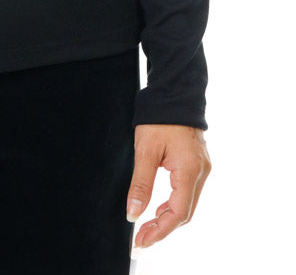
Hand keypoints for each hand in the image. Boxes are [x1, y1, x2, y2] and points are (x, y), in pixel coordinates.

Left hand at [127, 124, 211, 253]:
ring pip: (187, 204)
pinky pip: (188, 192)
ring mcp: (202, 169)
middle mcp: (200, 172)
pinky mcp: (198, 164)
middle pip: (185, 213)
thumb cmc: (159, 118)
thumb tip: (133, 213)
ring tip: (147, 226)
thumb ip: (141, 184)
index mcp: (189, 170)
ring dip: (168, 217)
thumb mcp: (145, 150)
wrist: (173, 94)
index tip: (141, 240)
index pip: (177, 213)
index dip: (159, 231)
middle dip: (162, 228)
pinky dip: (174, 204)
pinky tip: (159, 207)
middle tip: (141, 237)